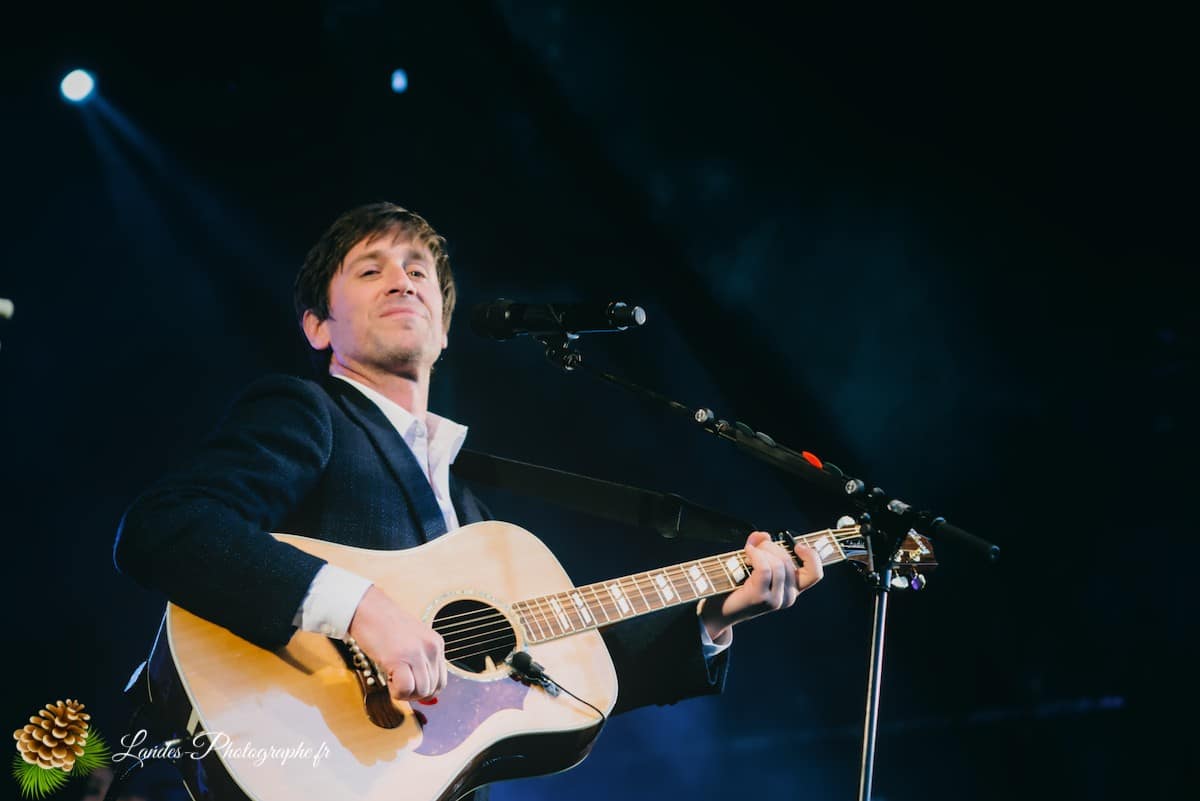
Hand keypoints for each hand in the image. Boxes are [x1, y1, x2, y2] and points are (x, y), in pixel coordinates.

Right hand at [347, 585, 446, 701]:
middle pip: (433, 689)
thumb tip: (427, 698)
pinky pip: (406, 688)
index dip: (423, 689)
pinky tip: (388, 677)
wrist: (367, 609)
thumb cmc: (384, 626)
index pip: (441, 681)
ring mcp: (417, 652)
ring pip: (421, 691)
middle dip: (414, 693)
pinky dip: (396, 691)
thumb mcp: (411, 642)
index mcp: (436, 644)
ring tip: (392, 676)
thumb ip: (421, 664)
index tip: (408, 682)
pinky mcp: (399, 657)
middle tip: (397, 681)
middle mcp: (431, 647)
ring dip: (404, 692)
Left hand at [701, 531, 823, 641]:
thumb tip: (763, 535)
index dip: (811, 556)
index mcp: (793, 589)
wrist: (720, 610)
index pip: (815, 574)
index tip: (797, 546)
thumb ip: (761, 547)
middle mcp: (788, 597)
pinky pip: (765, 568)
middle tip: (756, 547)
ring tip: (749, 552)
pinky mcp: (761, 598)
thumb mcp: (754, 563)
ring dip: (762, 550)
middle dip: (771, 546)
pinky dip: (755, 555)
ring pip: (778, 563)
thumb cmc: (737, 585)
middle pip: (789, 561)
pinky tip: (747, 553)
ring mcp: (775, 600)